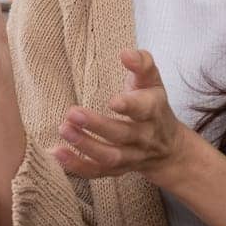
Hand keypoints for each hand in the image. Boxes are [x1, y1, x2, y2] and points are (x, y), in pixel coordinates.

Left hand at [53, 49, 193, 186]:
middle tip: (72, 113)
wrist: (168, 149)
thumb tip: (126, 53)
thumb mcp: (153, 81)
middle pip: (122, 135)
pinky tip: (56, 154)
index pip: (144, 110)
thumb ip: (142, 63)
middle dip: (97, 126)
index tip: (112, 101)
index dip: (130, 106)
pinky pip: (97, 172)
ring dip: (85, 146)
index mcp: (153, 111)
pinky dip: (77, 166)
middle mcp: (144, 137)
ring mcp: (131, 156)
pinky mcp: (117, 170)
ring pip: (109, 157)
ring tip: (64, 130)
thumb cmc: (153, 104)